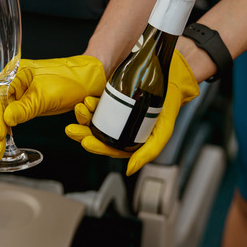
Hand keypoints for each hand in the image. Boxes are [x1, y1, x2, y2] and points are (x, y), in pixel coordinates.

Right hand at [0, 55, 106, 159]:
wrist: (90, 77)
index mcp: (15, 72)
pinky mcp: (28, 102)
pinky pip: (12, 116)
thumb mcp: (47, 95)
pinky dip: (5, 129)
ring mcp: (20, 92)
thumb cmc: (71, 79)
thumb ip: (26, 108)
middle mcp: (14, 81)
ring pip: (2, 114)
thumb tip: (6, 120)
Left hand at [65, 50, 199, 175]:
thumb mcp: (163, 132)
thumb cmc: (171, 104)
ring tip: (81, 110)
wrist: (174, 76)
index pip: (110, 147)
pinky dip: (91, 103)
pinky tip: (87, 101)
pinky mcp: (113, 96)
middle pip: (98, 134)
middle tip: (72, 130)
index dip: (97, 146)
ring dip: (85, 117)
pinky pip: (98, 103)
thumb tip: (130, 170)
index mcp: (131, 139)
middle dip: (83, 132)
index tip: (86, 142)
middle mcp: (122, 126)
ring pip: (95, 118)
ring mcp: (116, 111)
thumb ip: (149, 151)